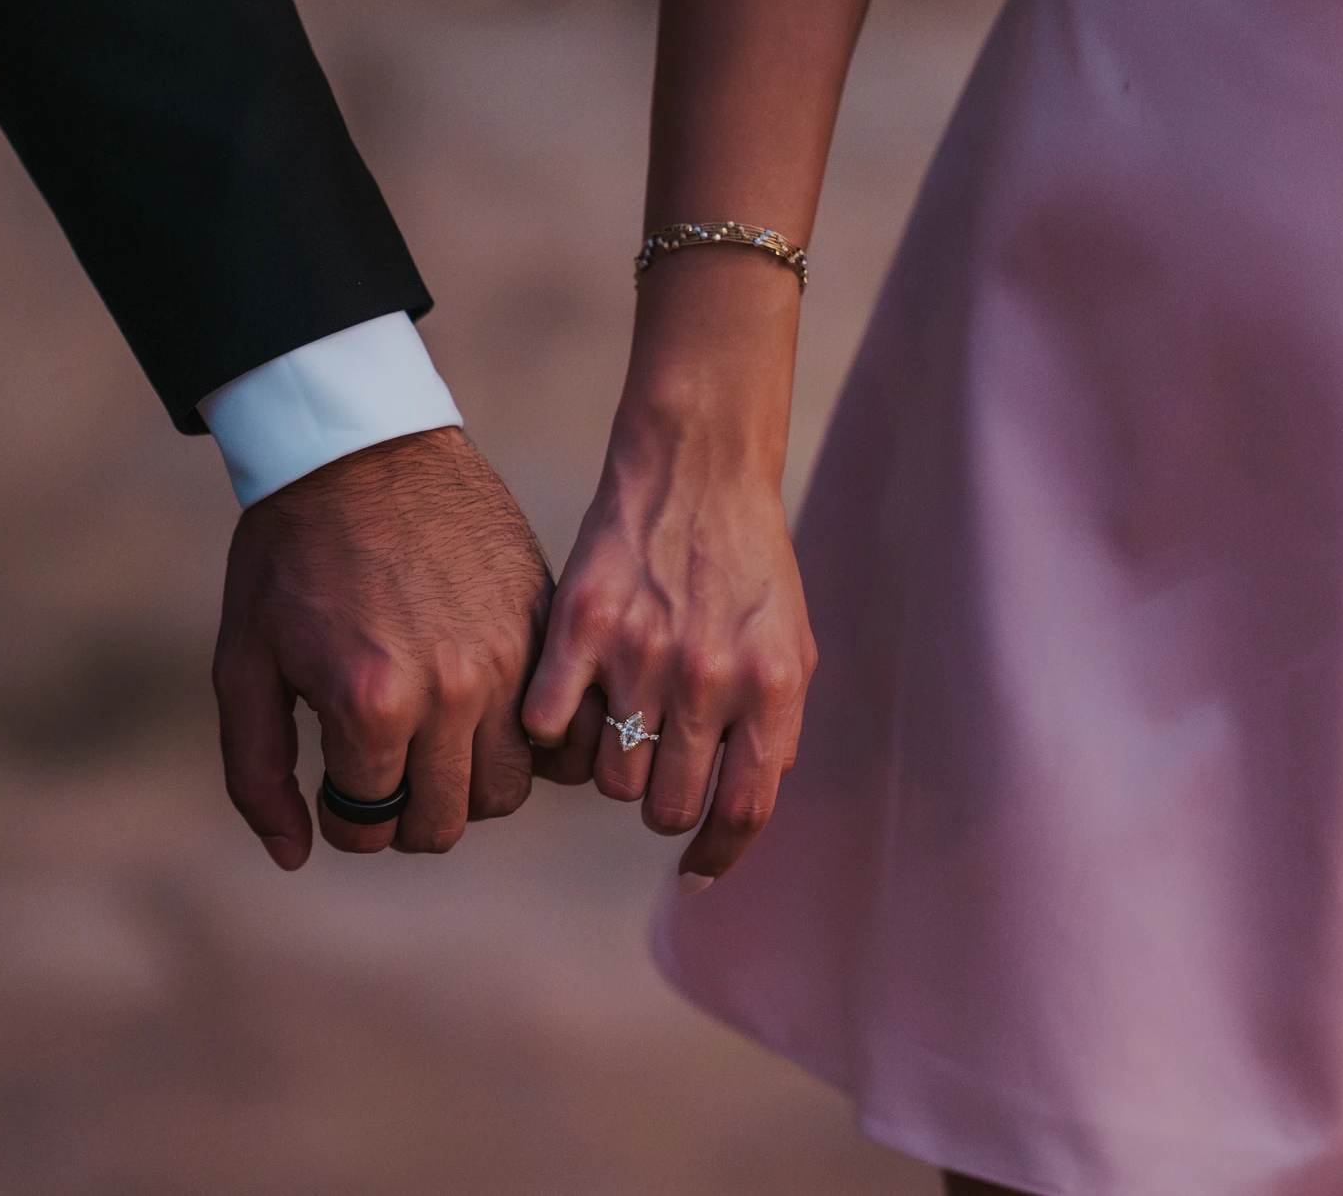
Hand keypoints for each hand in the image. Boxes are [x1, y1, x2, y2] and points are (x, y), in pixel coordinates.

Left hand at [214, 427, 551, 867]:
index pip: (370, 826)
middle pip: (447, 821)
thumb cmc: (290, 555)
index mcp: (371, 704)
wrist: (361, 445)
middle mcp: (452, 690)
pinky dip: (529, 744)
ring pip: (510, 788)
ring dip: (467, 785)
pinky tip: (488, 720)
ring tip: (432, 747)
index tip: (335, 787)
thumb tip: (293, 855)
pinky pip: (560, 727)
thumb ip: (257, 771)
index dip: (344, 819)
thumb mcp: (244, 662)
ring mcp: (509, 658)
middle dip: (403, 817)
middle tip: (380, 776)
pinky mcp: (544, 625)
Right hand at [521, 252, 816, 885]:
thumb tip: (739, 811)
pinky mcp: (580, 629)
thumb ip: (772, 730)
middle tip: (656, 765)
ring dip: (613, 767)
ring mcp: (642, 656)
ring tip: (619, 724)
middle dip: (661, 801)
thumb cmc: (748, 563)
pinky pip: (553, 728)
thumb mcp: (789, 646)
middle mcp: (710, 680)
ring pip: (610, 779)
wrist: (697, 469)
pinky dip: (557, 730)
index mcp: (770, 689)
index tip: (694, 873)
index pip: (743, 811)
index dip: (717, 855)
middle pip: (667, 808)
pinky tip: (570, 703)